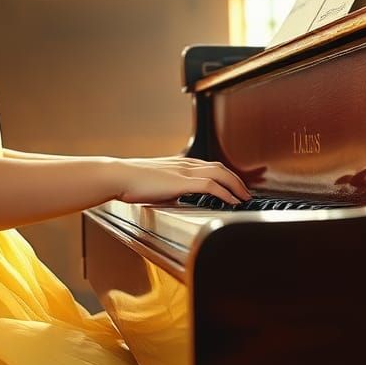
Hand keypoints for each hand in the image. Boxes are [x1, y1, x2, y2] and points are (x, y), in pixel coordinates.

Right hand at [115, 156, 251, 204]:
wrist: (119, 176)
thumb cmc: (131, 182)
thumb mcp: (156, 184)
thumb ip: (170, 190)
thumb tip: (176, 199)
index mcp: (179, 164)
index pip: (210, 165)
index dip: (226, 175)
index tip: (235, 184)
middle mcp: (184, 164)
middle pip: (220, 167)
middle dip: (237, 180)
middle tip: (246, 192)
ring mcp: (183, 172)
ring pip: (220, 174)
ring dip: (236, 185)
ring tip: (245, 197)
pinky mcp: (181, 182)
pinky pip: (211, 186)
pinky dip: (225, 193)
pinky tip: (232, 201)